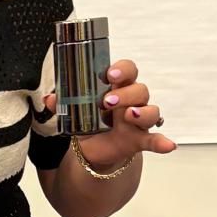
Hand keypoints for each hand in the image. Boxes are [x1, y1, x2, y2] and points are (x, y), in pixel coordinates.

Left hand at [46, 59, 176, 169]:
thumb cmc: (87, 119)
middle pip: (139, 89)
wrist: (92, 148)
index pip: (127, 70)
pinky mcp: (140, 139)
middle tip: (107, 101)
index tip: (109, 74)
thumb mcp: (72, 108)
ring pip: (150, 109)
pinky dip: (162, 142)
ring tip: (127, 116)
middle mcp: (131, 100)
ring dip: (141, 112)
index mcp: (115, 86)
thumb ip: (62, 101)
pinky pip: (155, 139)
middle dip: (124, 93)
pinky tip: (168, 145)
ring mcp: (137, 119)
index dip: (122, 69)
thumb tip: (49, 98)